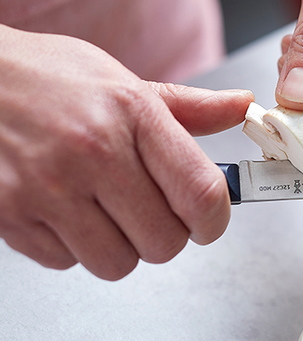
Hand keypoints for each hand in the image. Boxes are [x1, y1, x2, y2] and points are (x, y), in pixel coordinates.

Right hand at [0, 25, 252, 279]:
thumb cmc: (50, 78)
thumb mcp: (123, 81)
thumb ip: (190, 106)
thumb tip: (241, 107)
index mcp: (132, 114)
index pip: (201, 193)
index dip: (216, 219)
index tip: (211, 219)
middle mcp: (92, 153)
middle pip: (165, 243)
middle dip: (167, 234)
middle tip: (151, 208)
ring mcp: (47, 189)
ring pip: (118, 263)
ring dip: (120, 245)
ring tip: (103, 207)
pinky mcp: (11, 218)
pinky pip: (68, 263)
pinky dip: (74, 245)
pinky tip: (65, 208)